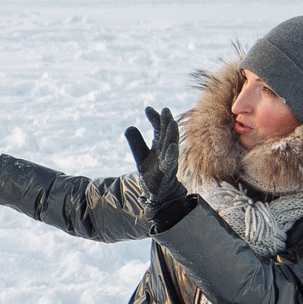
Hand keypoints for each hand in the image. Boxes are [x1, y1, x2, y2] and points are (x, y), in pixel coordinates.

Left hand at [123, 106, 194, 229]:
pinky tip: (172, 146)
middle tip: (165, 110)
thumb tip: (129, 127)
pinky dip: (172, 155)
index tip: (147, 108)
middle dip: (167, 122)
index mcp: (160, 146)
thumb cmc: (151, 174)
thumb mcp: (140, 157)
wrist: (157, 195)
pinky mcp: (167, 173)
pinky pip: (171, 163)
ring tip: (171, 122)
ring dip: (172, 134)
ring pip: (172, 146)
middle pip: (167, 134)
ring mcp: (168, 162)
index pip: (159, 129)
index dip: (154, 119)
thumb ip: (136, 143)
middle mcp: (166, 152)